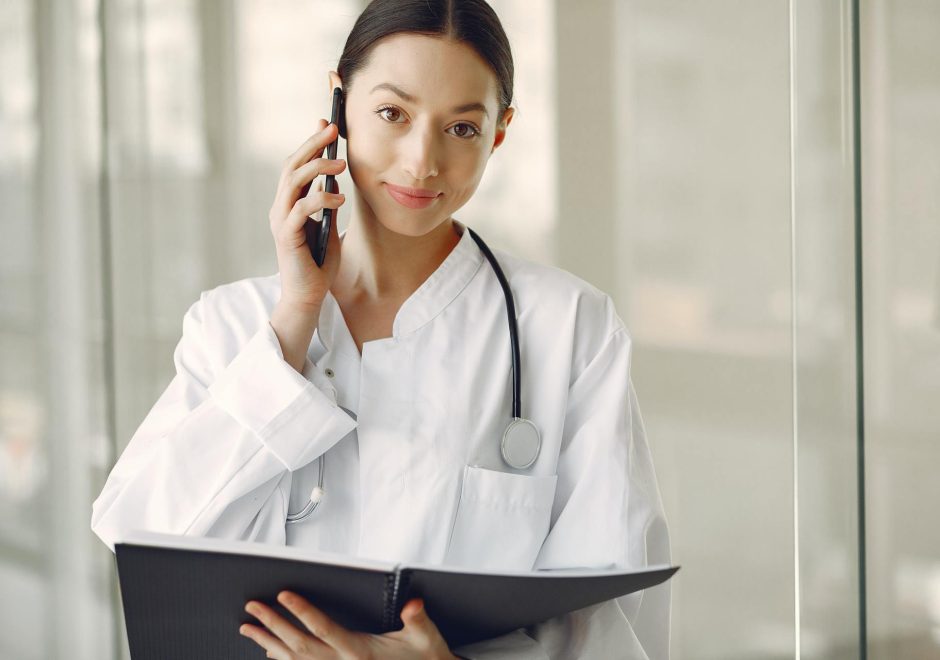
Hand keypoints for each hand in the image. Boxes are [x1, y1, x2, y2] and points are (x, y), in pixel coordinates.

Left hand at [240, 590, 457, 659]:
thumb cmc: (424, 658)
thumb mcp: (425, 637)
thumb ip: (417, 619)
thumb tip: (413, 605)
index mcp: (360, 652)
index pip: (324, 628)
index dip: (303, 611)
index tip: (284, 595)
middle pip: (299, 645)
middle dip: (273, 624)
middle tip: (252, 607)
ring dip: (268, 643)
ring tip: (247, 628)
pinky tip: (267, 651)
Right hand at [269, 119, 345, 309]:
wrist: (308, 296)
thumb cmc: (318, 263)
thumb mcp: (328, 226)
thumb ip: (327, 203)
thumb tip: (334, 178)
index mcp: (288, 203)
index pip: (296, 165)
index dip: (310, 142)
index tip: (327, 123)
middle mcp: (280, 208)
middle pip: (292, 166)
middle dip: (313, 144)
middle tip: (334, 129)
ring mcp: (280, 221)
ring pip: (293, 182)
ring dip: (317, 168)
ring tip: (341, 163)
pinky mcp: (286, 236)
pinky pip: (301, 209)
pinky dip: (320, 199)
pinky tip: (338, 198)